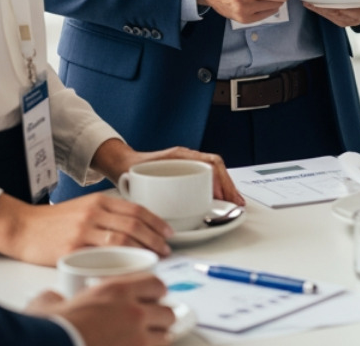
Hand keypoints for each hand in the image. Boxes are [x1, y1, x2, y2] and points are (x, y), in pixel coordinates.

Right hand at [0, 190, 175, 265]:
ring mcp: (83, 230)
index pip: (136, 209)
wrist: (22, 227)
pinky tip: (130, 268)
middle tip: (166, 249)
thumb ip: (106, 214)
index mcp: (98, 201)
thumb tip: (135, 228)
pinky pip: (103, 256)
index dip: (156, 221)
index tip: (168, 232)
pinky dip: (121, 262)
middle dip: (155, 238)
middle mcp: (93, 212)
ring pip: (123, 239)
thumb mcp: (83, 208)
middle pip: (134, 224)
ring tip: (154, 258)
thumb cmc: (53, 222)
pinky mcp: (72, 248)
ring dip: (143, 250)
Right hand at [25, 275, 174, 345]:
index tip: (151, 297)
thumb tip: (51, 298)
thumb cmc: (51, 329)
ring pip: (166, 338)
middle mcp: (134, 313)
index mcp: (116, 291)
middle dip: (160, 318)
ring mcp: (138, 340)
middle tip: (148, 323)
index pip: (155, 284)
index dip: (154, 292)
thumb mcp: (47, 303)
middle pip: (167, 312)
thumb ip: (55, 297)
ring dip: (157, 340)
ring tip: (144, 342)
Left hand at [94, 140, 244, 206]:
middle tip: (237, 203)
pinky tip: (221, 201)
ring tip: (233, 203)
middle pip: (217, 167)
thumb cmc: (131, 171)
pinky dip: (218, 189)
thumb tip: (164, 201)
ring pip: (215, 172)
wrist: (123, 165)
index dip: (220, 180)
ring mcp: (189, 164)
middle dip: (229, 186)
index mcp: (180, 156)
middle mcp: (187, 158)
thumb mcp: (141, 180)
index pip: (209, 162)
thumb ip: (151, 190)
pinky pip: (209, 178)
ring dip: (226, 187)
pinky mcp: (188, 173)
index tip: (224, 196)